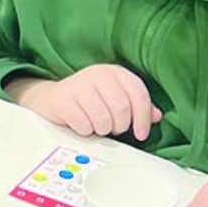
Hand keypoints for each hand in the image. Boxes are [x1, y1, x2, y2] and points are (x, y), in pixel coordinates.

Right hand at [6, 64, 162, 139]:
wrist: (51, 99)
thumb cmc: (88, 100)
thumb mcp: (114, 97)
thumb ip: (136, 106)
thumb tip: (156, 116)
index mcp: (115, 72)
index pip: (138, 95)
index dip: (143, 118)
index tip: (141, 134)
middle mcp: (97, 74)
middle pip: (121, 109)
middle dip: (120, 126)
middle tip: (113, 129)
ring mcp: (78, 85)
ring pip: (103, 118)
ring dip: (102, 129)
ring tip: (98, 126)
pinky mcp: (63, 99)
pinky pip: (83, 124)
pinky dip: (86, 130)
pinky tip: (83, 125)